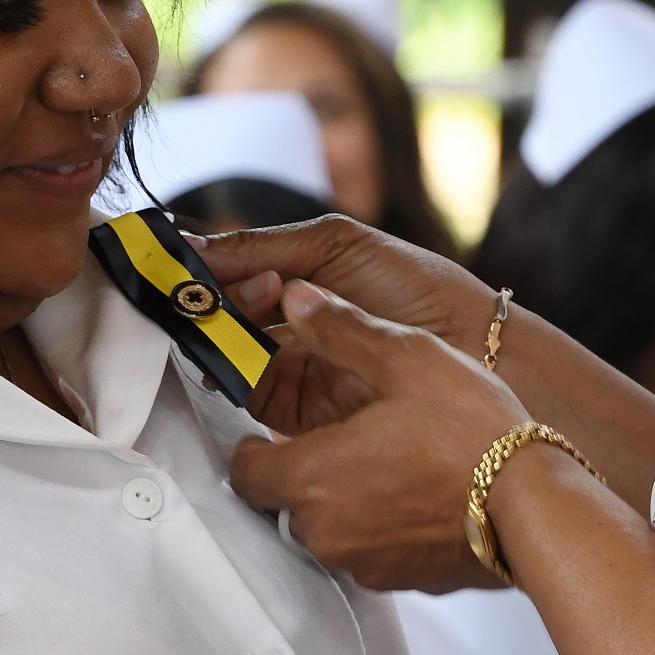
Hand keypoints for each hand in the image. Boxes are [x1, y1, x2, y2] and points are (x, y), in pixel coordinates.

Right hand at [194, 218, 495, 439]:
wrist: (475, 350)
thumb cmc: (417, 288)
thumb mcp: (334, 244)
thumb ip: (259, 245)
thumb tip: (188, 241)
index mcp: (294, 281)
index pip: (226, 276)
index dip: (200, 272)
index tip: (178, 267)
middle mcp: (287, 326)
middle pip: (219, 319)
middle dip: (208, 305)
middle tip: (206, 296)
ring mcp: (292, 369)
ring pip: (226, 355)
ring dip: (221, 338)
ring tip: (235, 318)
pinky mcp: (299, 413)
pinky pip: (249, 396)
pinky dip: (235, 376)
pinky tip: (238, 356)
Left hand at [229, 282, 525, 592]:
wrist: (535, 507)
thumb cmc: (470, 430)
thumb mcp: (406, 358)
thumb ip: (341, 330)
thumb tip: (295, 298)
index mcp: (310, 476)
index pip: (243, 472)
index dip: (254, 449)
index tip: (277, 430)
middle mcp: (325, 531)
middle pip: (283, 504)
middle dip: (303, 473)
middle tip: (344, 439)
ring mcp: (363, 564)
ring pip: (327, 531)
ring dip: (343, 502)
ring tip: (388, 462)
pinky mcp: (400, 582)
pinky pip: (371, 553)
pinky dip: (381, 528)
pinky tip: (417, 494)